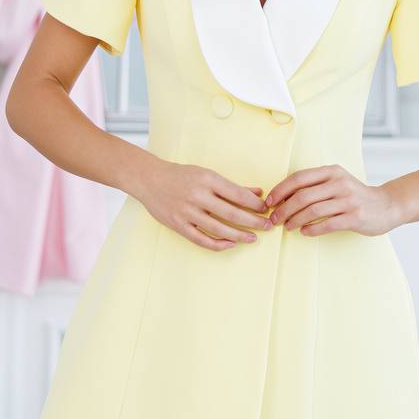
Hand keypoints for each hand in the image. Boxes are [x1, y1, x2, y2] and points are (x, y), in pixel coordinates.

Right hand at [135, 159, 273, 251]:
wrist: (149, 179)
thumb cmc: (181, 175)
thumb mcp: (207, 174)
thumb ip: (232, 186)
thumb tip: (257, 193)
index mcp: (208, 179)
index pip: (238, 194)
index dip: (255, 204)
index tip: (266, 209)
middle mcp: (198, 196)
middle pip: (232, 214)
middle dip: (254, 222)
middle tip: (268, 226)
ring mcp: (187, 212)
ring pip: (219, 229)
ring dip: (240, 235)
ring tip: (253, 238)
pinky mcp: (178, 225)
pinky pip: (202, 239)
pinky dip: (219, 244)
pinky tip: (231, 244)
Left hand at [264, 165, 401, 236]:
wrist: (387, 205)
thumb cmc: (354, 195)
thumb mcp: (336, 182)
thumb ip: (314, 186)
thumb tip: (282, 198)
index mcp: (331, 171)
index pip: (299, 178)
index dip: (281, 190)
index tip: (269, 202)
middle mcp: (340, 183)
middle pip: (303, 196)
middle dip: (284, 209)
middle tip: (274, 219)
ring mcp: (348, 200)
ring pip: (313, 210)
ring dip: (295, 220)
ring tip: (287, 227)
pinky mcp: (355, 216)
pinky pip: (327, 224)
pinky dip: (312, 229)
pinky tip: (304, 232)